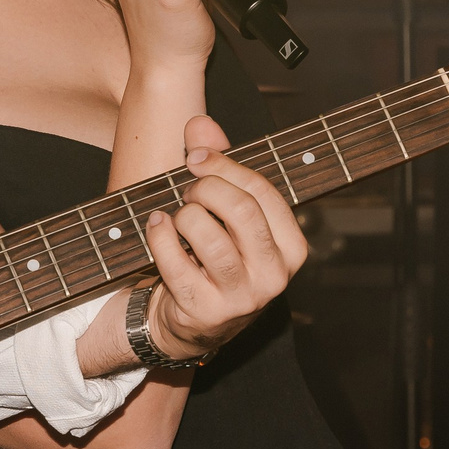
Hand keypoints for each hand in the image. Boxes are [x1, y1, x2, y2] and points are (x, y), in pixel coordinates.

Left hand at [140, 114, 309, 358]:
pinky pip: (176, 262)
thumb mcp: (227, 214)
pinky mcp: (206, 312)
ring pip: (210, 238)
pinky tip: (157, 226)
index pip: (263, 191)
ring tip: (177, 214)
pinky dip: (160, 236)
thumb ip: (218, 165)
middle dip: (205, 189)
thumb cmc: (215, 258)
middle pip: (241, 210)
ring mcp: (241, 297)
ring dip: (184, 215)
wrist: (194, 324)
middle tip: (188, 190)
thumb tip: (199, 124)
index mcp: (291, 247)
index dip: (224, 166)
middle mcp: (274, 275)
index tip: (194, 158)